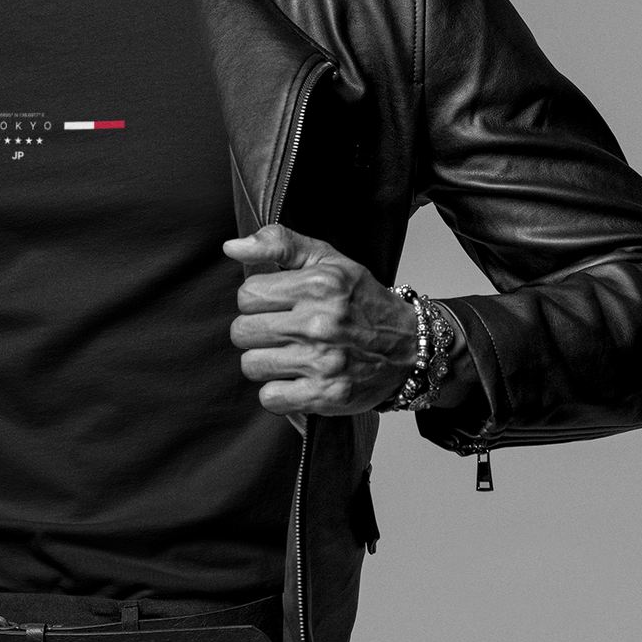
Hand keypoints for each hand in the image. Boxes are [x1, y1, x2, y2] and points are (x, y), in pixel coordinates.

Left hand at [224, 225, 417, 418]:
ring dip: (265, 362)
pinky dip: (278, 392)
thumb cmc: (363, 302)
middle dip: (257, 332)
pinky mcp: (326, 395)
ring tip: (290, 355)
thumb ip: (279, 244)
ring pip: (251, 365)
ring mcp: (323, 361)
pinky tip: (297, 379)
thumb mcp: (328, 261)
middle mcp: (320, 323)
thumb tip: (231, 247)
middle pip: (242, 332)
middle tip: (281, 332)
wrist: (410, 347)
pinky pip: (270, 397)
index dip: (257, 301)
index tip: (277, 306)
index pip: (247, 295)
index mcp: (318, 285)